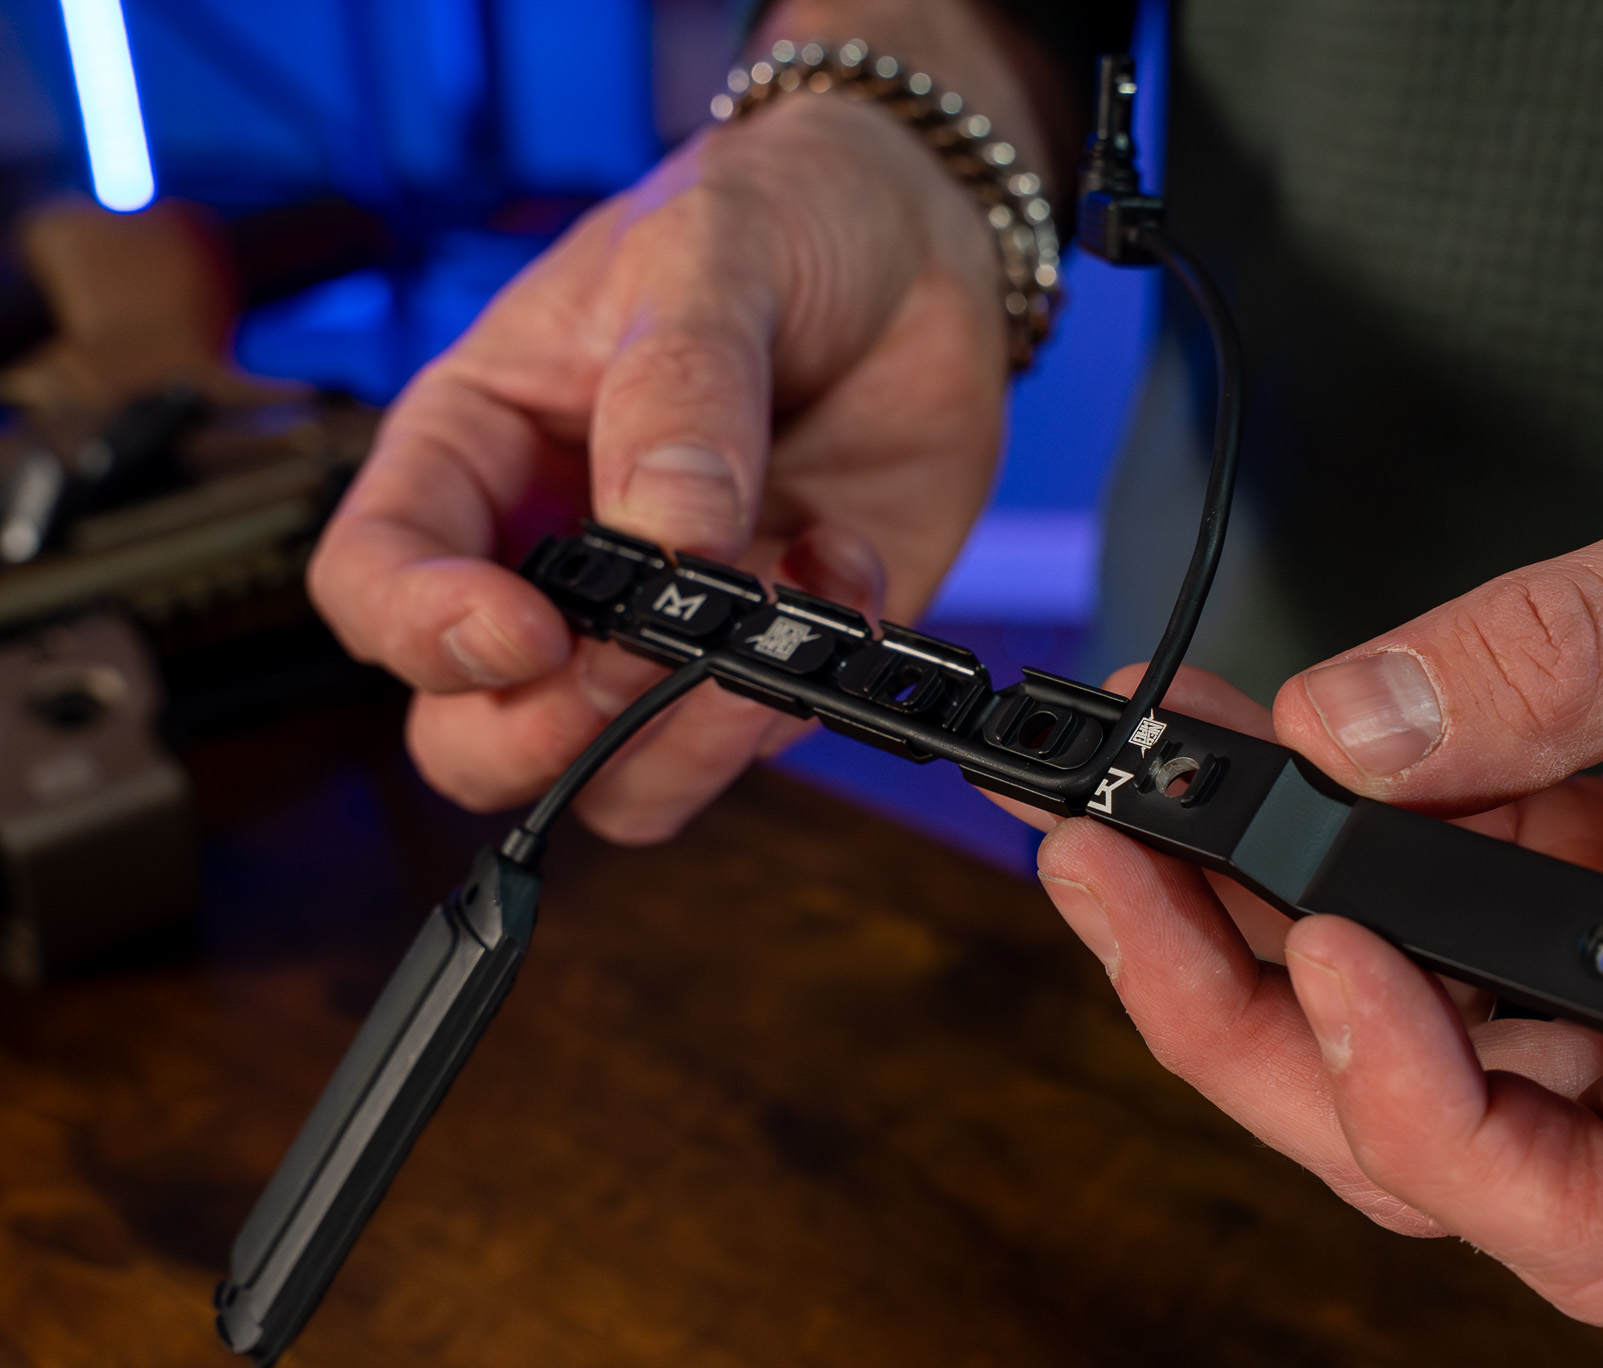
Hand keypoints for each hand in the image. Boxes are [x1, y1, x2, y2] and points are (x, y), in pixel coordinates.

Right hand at [310, 64, 1018, 840]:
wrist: (917, 244)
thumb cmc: (770, 220)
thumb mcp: (703, 257)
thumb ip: (677, 397)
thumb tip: (670, 548)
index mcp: (478, 457)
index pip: (372, 584)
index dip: (423, 633)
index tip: (524, 629)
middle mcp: (554, 566)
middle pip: (473, 734)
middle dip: (543, 734)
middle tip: (640, 660)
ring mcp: (666, 626)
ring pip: (618, 777)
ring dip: (690, 739)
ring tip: (769, 622)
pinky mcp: (777, 655)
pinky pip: (763, 737)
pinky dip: (808, 685)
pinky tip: (843, 559)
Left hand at [1033, 404, 1602, 1322]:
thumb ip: (1581, 647)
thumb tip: (1353, 734)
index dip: (1437, 1128)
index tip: (1334, 953)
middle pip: (1447, 1143)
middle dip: (1253, 1019)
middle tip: (1113, 872)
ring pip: (1407, 1034)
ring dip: (1243, 932)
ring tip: (1128, 800)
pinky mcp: (1599, 892)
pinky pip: (1426, 912)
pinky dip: (1314, 844)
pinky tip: (1228, 750)